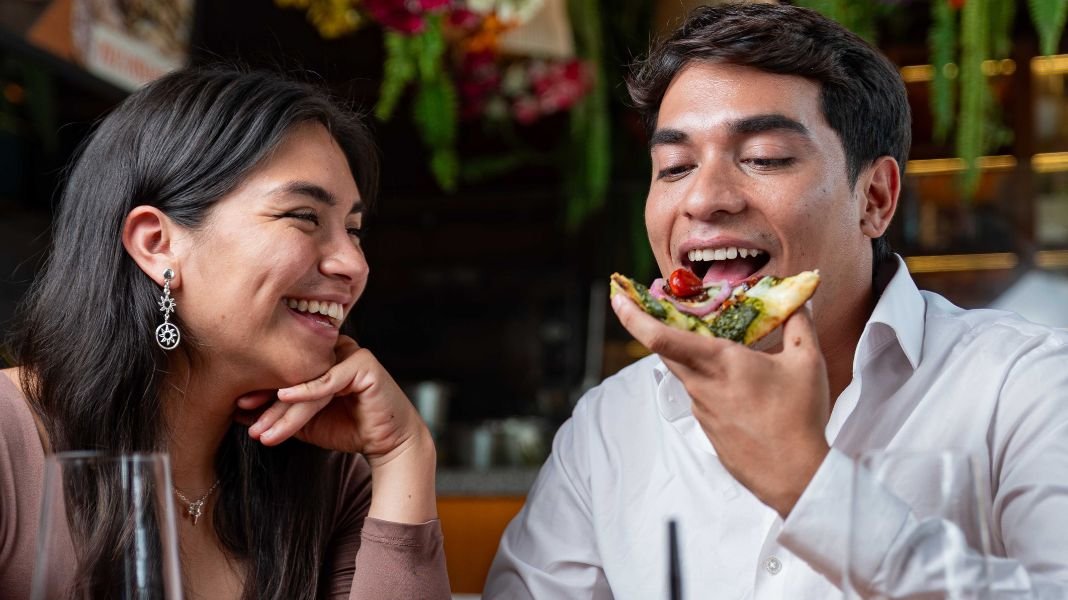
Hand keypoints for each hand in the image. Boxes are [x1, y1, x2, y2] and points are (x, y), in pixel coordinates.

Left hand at [237, 336, 428, 466]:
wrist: (387, 443)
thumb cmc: (348, 428)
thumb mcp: (305, 422)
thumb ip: (278, 413)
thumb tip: (237, 410)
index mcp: (321, 357)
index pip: (287, 369)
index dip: (261, 388)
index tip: (236, 406)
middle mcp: (335, 350)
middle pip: (295, 373)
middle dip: (267, 400)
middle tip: (245, 419)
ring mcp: (351, 354)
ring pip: (309, 381)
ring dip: (283, 408)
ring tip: (263, 431)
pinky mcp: (364, 365)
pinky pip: (330, 380)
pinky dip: (307, 391)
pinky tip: (285, 397)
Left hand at [611, 294, 830, 516]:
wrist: (793, 475)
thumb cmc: (798, 418)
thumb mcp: (806, 363)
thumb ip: (799, 325)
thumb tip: (798, 303)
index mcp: (719, 362)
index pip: (662, 337)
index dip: (634, 316)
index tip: (618, 298)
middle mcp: (701, 384)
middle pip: (664, 350)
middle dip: (652, 325)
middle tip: (656, 304)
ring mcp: (701, 409)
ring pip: (685, 372)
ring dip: (690, 354)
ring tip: (716, 341)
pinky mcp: (707, 428)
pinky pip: (700, 394)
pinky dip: (708, 380)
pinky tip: (735, 383)